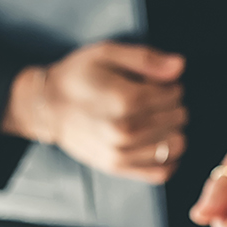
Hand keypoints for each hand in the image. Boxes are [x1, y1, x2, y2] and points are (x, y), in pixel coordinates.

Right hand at [2, 41, 186, 183]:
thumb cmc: (77, 77)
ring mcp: (121, 152)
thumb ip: (145, 59)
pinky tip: (160, 144)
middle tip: (154, 101)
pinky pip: (161, 172)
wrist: (47, 106)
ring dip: (173, 131)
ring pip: (175, 144)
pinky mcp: (118, 167)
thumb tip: (179, 66)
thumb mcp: (107, 53)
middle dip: (172, 106)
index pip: (173, 96)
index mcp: (125, 99)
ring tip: (156, 120)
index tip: (157, 84)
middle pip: (177, 119)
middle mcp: (125, 130)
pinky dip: (169, 159)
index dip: (171, 86)